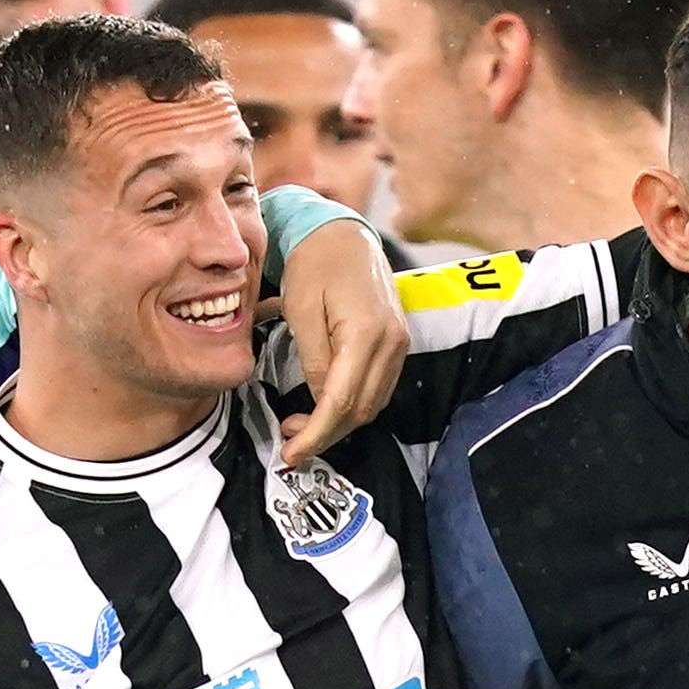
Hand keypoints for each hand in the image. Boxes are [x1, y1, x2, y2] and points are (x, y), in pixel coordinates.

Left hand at [267, 217, 403, 466]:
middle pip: (362, 410)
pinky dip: (352, 405)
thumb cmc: (315, 263)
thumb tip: (318, 400)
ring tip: (301, 425)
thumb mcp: (301, 310)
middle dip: (325, 434)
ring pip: (373, 404)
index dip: (315, 434)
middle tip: (289, 442)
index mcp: (366, 333)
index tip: (290, 455)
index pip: (341, 401)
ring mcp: (399, 343)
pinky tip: (324, 405)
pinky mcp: (397, 342)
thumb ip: (312, 359)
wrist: (344, 234)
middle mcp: (392, 342)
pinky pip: (378, 388)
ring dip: (338, 423)